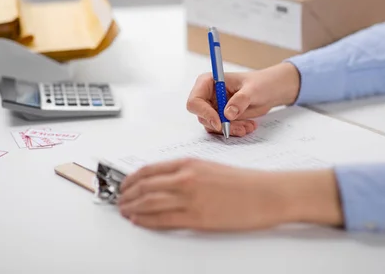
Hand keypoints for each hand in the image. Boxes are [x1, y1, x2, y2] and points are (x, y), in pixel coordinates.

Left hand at [119, 158, 342, 230]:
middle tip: (119, 199)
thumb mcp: (211, 168)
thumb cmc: (244, 182)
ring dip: (132, 206)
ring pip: (149, 202)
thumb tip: (165, 183)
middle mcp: (185, 178)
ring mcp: (190, 198)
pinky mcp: (196, 218)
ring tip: (123, 210)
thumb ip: (187, 173)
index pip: (149, 170)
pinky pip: (163, 219)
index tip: (123, 184)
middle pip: (145, 186)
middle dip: (127, 193)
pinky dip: (146, 220)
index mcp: (189, 163)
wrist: (266, 193)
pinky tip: (138, 221)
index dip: (131, 178)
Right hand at [187, 63, 300, 136]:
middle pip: (203, 116)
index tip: (219, 123)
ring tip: (248, 126)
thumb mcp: (252, 90)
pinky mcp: (221, 117)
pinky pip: (222, 129)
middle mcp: (207, 95)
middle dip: (221, 124)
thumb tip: (227, 114)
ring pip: (213, 126)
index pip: (195, 101)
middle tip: (240, 128)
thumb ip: (240, 100)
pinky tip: (248, 126)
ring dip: (230, 129)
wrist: (270, 90)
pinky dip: (234, 130)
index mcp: (208, 82)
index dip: (204, 113)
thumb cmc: (260, 83)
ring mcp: (214, 107)